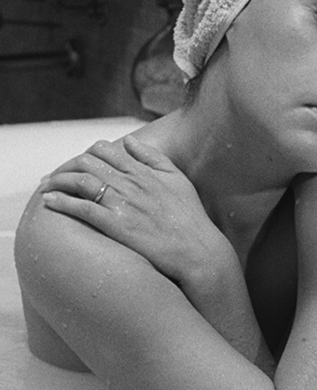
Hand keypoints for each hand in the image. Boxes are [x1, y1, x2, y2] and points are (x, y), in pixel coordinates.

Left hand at [40, 136, 234, 294]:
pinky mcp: (116, 225)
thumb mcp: (177, 178)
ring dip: (59, 181)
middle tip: (54, 176)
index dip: (87, 153)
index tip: (78, 162)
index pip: (106, 150)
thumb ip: (152, 157)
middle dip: (66, 166)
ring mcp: (123, 203)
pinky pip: (83, 208)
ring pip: (81, 181)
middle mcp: (130, 183)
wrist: (196, 249)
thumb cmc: (190, 216)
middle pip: (88, 162)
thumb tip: (129, 140)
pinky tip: (50, 202)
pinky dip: (63, 202)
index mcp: (143, 171)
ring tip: (46, 186)